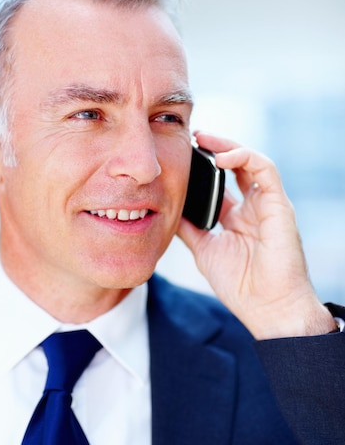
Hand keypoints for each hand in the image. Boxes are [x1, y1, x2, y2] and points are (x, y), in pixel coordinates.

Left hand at [177, 132, 335, 338]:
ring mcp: (266, 204)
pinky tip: (221, 158)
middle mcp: (252, 206)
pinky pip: (265, 170)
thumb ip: (189, 228)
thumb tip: (167, 211)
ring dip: (227, 146)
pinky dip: (244, 158)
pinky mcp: (278, 204)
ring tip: (204, 139)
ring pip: (251, 161)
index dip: (204, 166)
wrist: (267, 308)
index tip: (183, 154)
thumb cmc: (240, 285)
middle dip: (215, 148)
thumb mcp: (204, 250)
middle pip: (236, 166)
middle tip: (193, 137)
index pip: (221, 182)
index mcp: (236, 217)